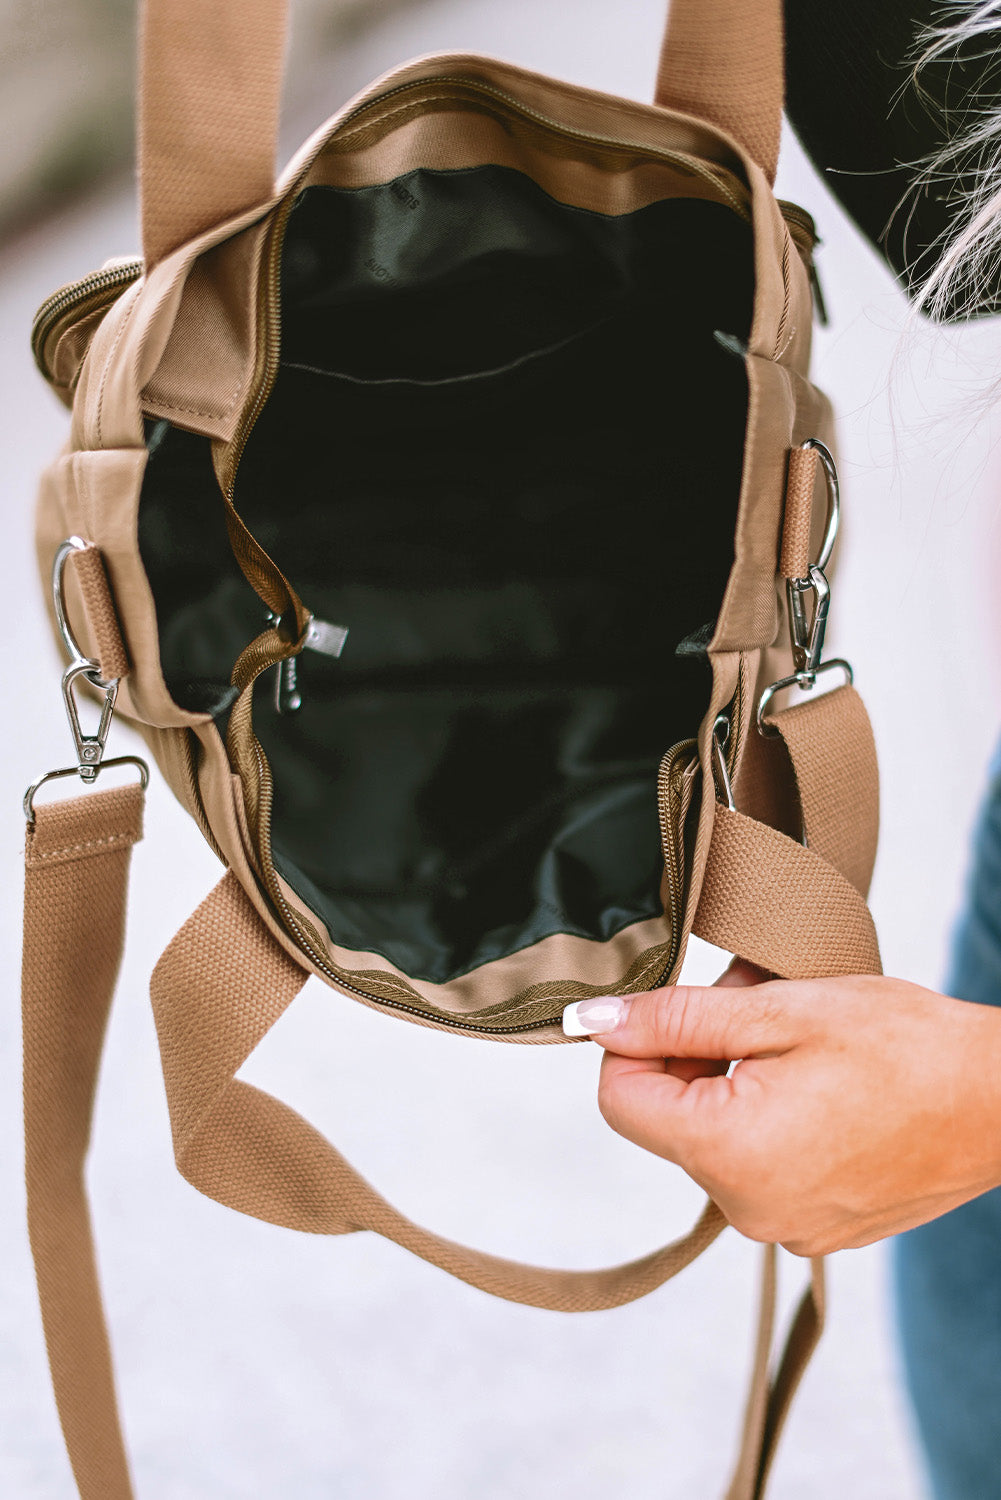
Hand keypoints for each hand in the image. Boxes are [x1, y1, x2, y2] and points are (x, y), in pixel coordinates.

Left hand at [563, 966, 1000, 1254]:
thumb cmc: (905, 1046)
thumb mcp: (778, 1009)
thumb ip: (675, 1018)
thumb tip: (590, 1021)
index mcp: (726, 1153)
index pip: (619, 1098)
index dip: (637, 1042)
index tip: (686, 1006)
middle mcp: (746, 1209)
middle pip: (670, 1119)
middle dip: (697, 1052)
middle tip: (756, 1002)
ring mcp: (786, 1228)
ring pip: (717, 1138)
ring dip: (738, 1080)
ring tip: (800, 1040)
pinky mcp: (819, 1230)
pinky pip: (761, 1168)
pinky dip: (774, 1119)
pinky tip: (824, 1086)